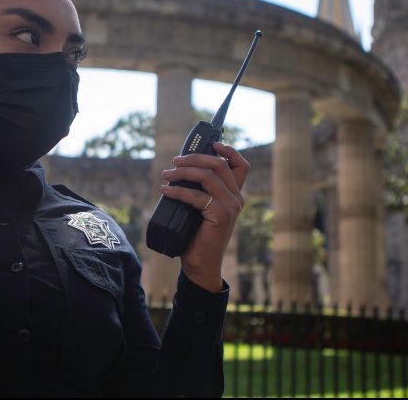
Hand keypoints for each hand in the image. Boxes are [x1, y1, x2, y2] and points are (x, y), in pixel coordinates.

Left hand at [159, 142, 249, 291]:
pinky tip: (165, 191)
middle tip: (175, 161)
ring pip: (208, 176)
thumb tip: (178, 170)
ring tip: (166, 175)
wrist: (200, 264)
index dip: (229, 150)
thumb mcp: (199, 209)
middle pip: (219, 165)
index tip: (212, 144)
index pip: (241, 166)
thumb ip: (198, 191)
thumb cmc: (196, 236)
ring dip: (183, 172)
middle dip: (195, 158)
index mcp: (233, 195)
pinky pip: (196, 196)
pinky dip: (178, 191)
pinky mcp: (221, 215)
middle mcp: (236, 198)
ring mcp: (230, 206)